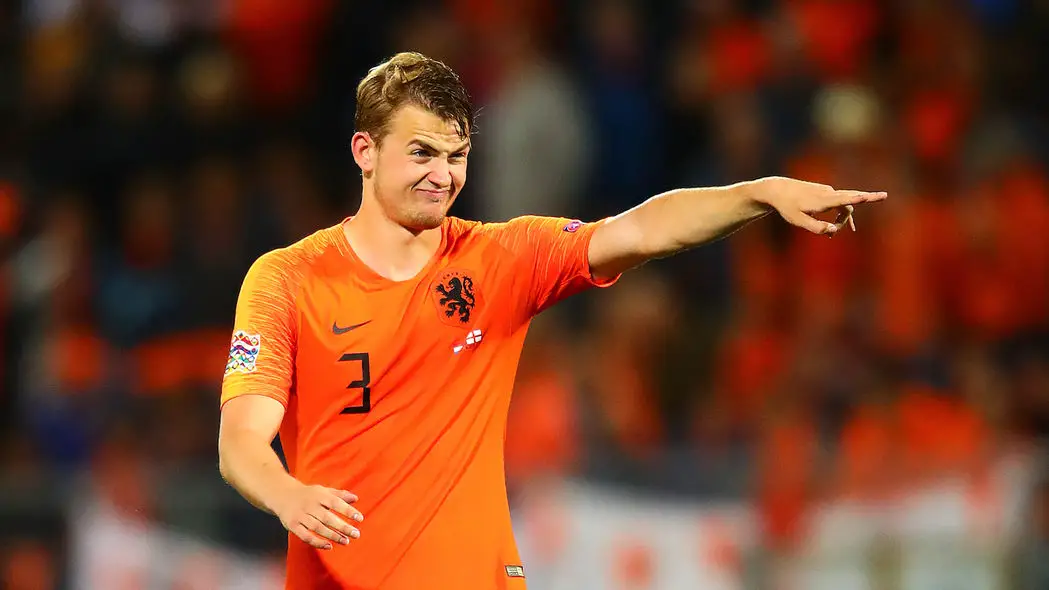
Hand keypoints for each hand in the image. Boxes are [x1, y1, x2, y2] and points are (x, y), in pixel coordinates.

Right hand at [272, 483, 363, 549]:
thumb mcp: (323, 490)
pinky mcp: (293, 525)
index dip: (348, 510)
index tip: (360, 518)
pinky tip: (329, 546)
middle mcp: (310, 505)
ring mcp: (300, 516)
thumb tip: (355, 498)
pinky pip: (306, 536)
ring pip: (318, 528)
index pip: (336, 503)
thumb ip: (339, 495)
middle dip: (343, 526)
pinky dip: (317, 542)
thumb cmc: (308, 494)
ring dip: (332, 535)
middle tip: (356, 534)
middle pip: (328, 517)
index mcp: (319, 495)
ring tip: (346, 541)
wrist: (282, 495)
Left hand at [754, 176, 886, 235]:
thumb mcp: (798, 221)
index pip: (845, 200)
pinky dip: (840, 213)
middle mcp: (827, 193)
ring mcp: (827, 191)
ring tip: (840, 233)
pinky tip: (836, 225)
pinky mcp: (824, 192)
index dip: (859, 199)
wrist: (777, 190)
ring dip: (845, 218)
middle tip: (884, 196)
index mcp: (823, 200)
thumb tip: (833, 230)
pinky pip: (838, 203)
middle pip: (851, 197)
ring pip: (844, 204)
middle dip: (867, 198)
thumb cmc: (787, 207)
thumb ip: (816, 227)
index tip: (872, 196)